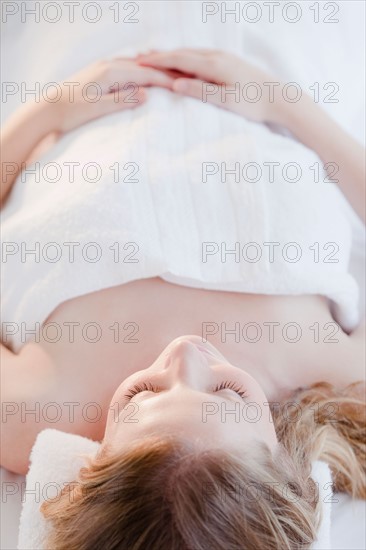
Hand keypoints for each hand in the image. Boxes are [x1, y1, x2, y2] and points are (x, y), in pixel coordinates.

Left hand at [53, 58, 174, 131]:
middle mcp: (108, 65)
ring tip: (168, 74)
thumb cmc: (73, 111)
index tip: (181, 85)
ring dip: (151, 70)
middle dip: (162, 72)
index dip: (164, 80)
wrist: (48, 108)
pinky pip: (125, 67)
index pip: (145, 74)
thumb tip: (146, 94)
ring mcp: (102, 67)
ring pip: (134, 65)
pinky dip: (139, 70)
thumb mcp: (99, 109)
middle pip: (143, 66)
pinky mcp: (98, 72)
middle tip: (182, 77)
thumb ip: (123, 100)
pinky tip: (143, 74)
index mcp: (110, 73)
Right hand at [137, 49, 280, 122]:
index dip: (157, 60)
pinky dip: (186, 59)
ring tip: (156, 59)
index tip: (139, 61)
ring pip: (192, 53)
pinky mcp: (229, 62)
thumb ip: (199, 91)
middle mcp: (218, 56)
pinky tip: (183, 64)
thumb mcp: (225, 100)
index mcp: (214, 65)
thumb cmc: (253, 103)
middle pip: (183, 52)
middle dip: (161, 55)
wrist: (280, 98)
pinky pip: (201, 57)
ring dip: (173, 56)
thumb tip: (174, 84)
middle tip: (140, 57)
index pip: (178, 59)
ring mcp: (224, 57)